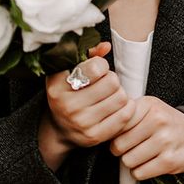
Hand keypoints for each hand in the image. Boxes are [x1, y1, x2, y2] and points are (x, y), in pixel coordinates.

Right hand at [39, 43, 134, 167]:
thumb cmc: (69, 91)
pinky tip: (116, 106)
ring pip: (121, 97)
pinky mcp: (94, 136)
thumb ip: (89, 55)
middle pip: (112, 82)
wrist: (60, 128)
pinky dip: (126, 107)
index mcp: (57, 85)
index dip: (101, 65)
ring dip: (119, 93)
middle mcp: (67, 106)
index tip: (96, 70)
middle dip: (112, 79)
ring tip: (109, 95)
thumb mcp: (70, 70)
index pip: (97, 67)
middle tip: (105, 84)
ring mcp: (81, 123)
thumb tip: (106, 46)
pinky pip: (125, 115)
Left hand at [110, 96, 183, 179]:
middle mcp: (157, 120)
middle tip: (132, 147)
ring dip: (132, 161)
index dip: (115, 132)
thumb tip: (104, 127)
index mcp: (150, 104)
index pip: (117, 123)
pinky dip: (141, 171)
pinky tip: (150, 162)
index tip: (121, 134)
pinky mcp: (169, 161)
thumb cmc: (169, 124)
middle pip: (119, 145)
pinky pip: (139, 172)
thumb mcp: (152, 109)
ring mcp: (164, 141)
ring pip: (128, 160)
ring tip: (143, 154)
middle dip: (121, 150)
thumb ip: (129, 114)